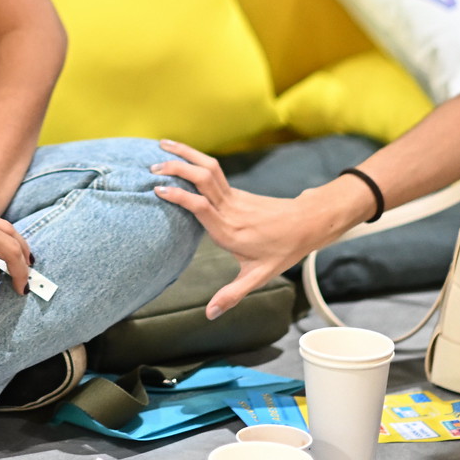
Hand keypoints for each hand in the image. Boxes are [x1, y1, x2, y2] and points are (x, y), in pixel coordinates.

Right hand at [151, 139, 349, 318]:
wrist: (307, 223)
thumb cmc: (283, 250)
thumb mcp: (259, 276)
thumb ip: (232, 294)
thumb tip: (210, 314)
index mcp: (230, 230)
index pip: (200, 206)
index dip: (179, 195)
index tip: (158, 190)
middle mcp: (230, 209)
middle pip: (202, 178)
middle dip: (177, 167)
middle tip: (152, 167)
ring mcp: (233, 196)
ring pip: (208, 167)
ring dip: (185, 154)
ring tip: (162, 145)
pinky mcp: (235, 191)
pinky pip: (212, 170)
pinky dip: (194, 159)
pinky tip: (181, 158)